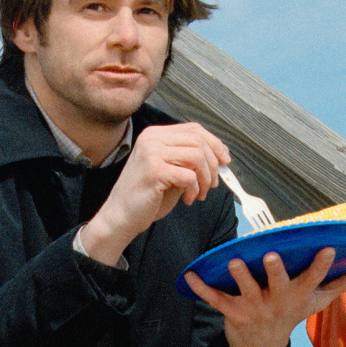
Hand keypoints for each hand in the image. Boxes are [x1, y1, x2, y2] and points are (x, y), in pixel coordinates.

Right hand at [82, 122, 229, 265]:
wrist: (120, 216)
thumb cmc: (146, 196)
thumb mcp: (171, 170)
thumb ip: (189, 160)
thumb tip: (219, 156)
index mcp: (155, 135)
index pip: (194, 129)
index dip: (215, 143)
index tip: (225, 159)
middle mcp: (152, 138)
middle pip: (199, 141)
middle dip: (213, 164)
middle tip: (212, 184)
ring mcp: (151, 152)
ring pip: (197, 156)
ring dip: (205, 179)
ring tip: (199, 193)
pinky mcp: (154, 170)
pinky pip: (189, 175)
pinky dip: (195, 189)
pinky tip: (188, 199)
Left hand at [184, 248, 345, 346]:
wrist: (262, 346)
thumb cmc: (291, 314)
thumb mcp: (317, 302)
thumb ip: (339, 283)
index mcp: (298, 295)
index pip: (313, 278)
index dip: (321, 264)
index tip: (327, 248)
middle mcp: (278, 300)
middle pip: (279, 284)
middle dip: (276, 270)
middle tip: (272, 256)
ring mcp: (254, 307)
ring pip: (246, 289)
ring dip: (239, 275)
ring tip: (234, 261)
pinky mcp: (232, 311)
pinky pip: (216, 299)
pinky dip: (202, 288)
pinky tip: (190, 276)